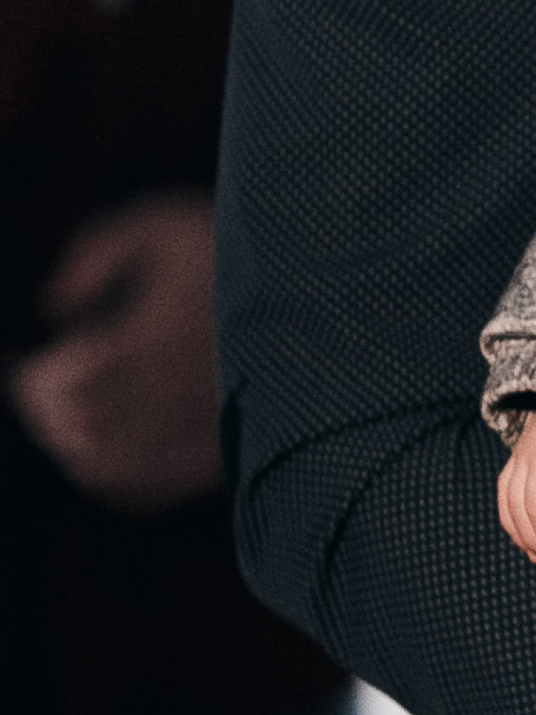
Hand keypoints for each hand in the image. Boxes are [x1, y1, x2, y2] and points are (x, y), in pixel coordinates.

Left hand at [10, 194, 223, 513]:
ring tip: (72, 421)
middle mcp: (168, 398)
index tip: (29, 363)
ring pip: (104, 467)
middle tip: (43, 390)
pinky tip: (110, 454)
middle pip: (74, 428)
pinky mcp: (220, 456)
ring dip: (75, 445)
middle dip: (47, 411)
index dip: (33, 378)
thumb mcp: (161, 224)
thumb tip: (54, 308)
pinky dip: (114, 479)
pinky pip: (147, 489)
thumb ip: (95, 252)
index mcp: (146, 342)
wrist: (327, 296)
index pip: (56, 384)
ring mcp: (195, 434)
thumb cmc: (236, 253)